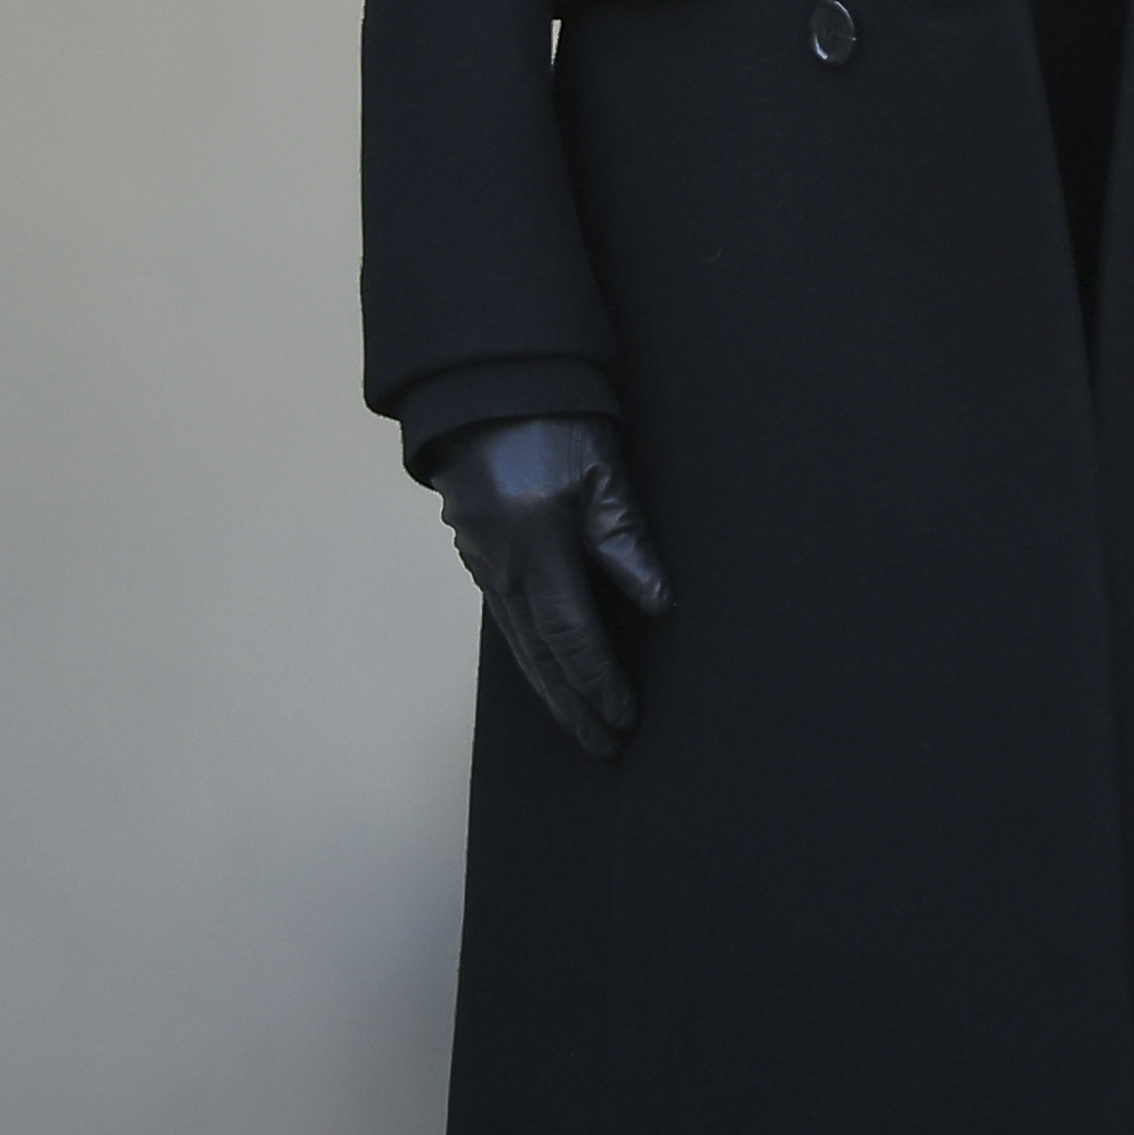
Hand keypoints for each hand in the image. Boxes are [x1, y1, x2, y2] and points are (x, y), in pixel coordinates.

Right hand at [429, 414, 675, 756]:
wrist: (487, 387)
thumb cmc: (554, 420)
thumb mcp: (602, 474)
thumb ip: (625, 542)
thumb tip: (656, 606)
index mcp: (535, 547)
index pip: (572, 635)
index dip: (599, 681)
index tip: (624, 716)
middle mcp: (501, 565)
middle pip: (540, 656)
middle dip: (573, 706)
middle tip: (603, 747)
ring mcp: (482, 561)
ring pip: (518, 644)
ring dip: (549, 690)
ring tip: (579, 726)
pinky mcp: (477, 552)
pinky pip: (506, 619)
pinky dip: (529, 655)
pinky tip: (547, 673)